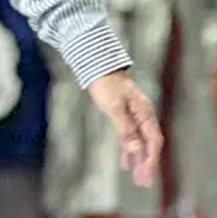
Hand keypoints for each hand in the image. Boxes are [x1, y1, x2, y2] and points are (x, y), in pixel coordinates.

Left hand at [87, 70, 161, 187]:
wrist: (98, 66)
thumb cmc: (106, 85)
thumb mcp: (114, 108)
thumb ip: (125, 129)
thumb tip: (136, 149)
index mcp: (144, 113)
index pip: (153, 141)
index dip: (150, 159)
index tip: (146, 174)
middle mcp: (143, 116)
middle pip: (148, 144)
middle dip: (146, 164)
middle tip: (142, 183)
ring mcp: (134, 115)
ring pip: (139, 142)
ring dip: (137, 160)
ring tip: (135, 179)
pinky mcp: (123, 115)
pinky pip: (129, 137)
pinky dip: (127, 150)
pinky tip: (124, 163)